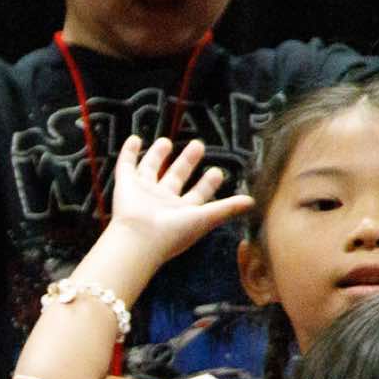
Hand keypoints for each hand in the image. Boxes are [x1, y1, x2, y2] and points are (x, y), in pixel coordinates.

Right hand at [105, 136, 254, 270]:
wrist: (139, 239)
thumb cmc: (173, 232)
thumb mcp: (205, 218)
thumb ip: (227, 208)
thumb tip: (253, 202)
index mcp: (182, 211)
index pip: (198, 195)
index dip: (208, 184)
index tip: (217, 172)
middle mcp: (162, 202)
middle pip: (176, 178)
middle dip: (187, 162)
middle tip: (198, 145)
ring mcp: (142, 193)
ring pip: (150, 170)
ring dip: (158, 156)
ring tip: (166, 141)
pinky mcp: (125, 186)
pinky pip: (126, 166)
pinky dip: (129, 153)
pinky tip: (135, 139)